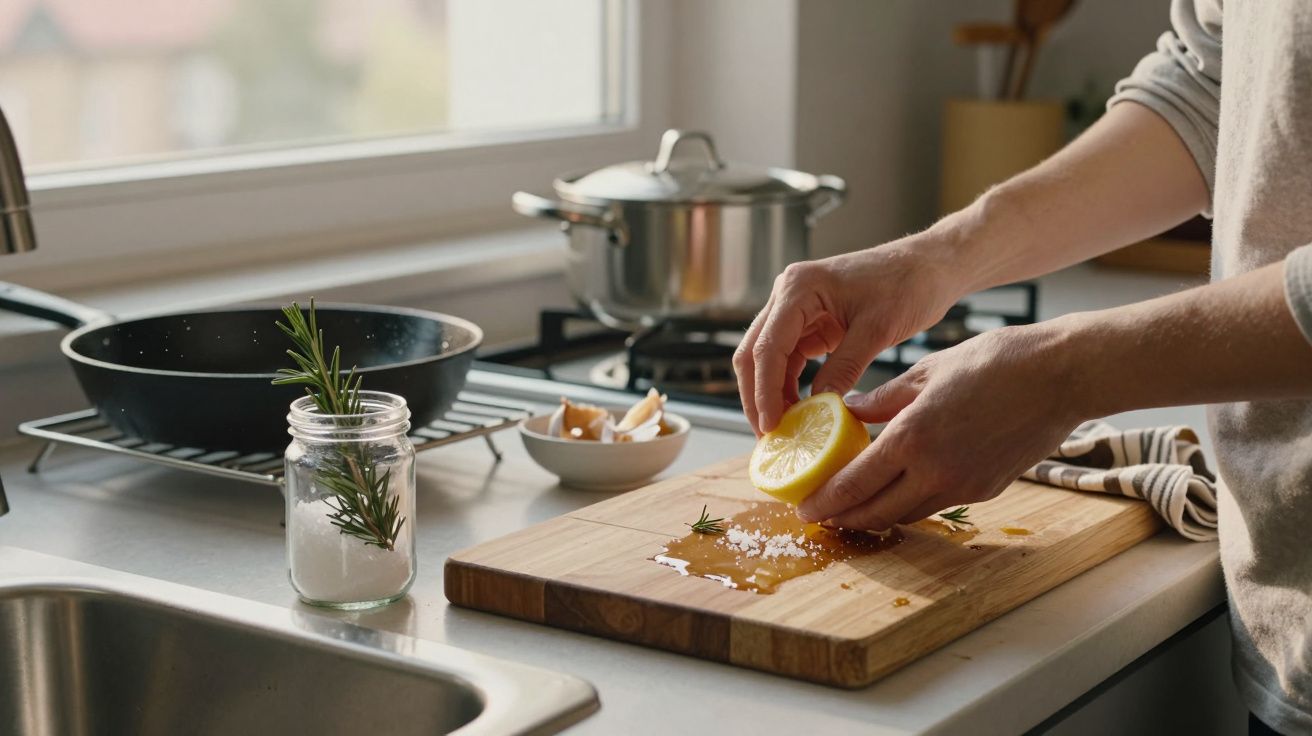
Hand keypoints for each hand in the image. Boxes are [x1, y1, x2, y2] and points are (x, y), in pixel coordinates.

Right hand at [733, 235, 965, 435]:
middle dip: (757, 395)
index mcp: (799, 287)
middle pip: (754, 352)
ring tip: (783, 428)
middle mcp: (788, 294)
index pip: (768, 347)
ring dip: (770, 392)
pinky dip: (788, 384)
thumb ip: (845, 367)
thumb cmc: (908, 286)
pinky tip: (798, 410)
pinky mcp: (809, 323)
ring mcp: (795, 308)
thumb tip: (818, 408)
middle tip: (769, 435)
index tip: (771, 426)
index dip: (765, 391)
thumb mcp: (877, 330)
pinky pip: (788, 358)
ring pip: (766, 358)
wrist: (927, 267)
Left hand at [796, 323, 1084, 528]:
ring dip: (875, 515)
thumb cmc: (996, 361)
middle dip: (843, 519)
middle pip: (876, 513)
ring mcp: (964, 486)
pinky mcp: (986, 490)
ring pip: (906, 514)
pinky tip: (897, 489)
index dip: (825, 502)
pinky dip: (909, 503)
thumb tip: (848, 411)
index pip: (855, 485)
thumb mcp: (928, 371)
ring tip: (852, 507)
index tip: (804, 508)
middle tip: (820, 516)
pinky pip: (935, 504)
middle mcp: (936, 472)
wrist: (1062, 376)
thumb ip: (883, 398)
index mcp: (913, 438)